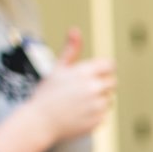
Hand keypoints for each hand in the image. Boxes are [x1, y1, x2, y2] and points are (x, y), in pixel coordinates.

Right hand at [27, 28, 115, 142]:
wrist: (40, 122)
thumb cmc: (47, 94)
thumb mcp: (57, 69)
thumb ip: (71, 49)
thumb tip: (75, 29)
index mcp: (84, 72)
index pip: (110, 65)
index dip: (103, 69)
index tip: (93, 74)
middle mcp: (93, 88)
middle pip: (112, 82)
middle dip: (101, 84)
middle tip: (83, 91)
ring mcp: (97, 106)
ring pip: (109, 99)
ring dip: (99, 100)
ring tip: (79, 103)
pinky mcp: (98, 121)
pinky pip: (105, 114)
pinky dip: (95, 114)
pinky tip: (80, 114)